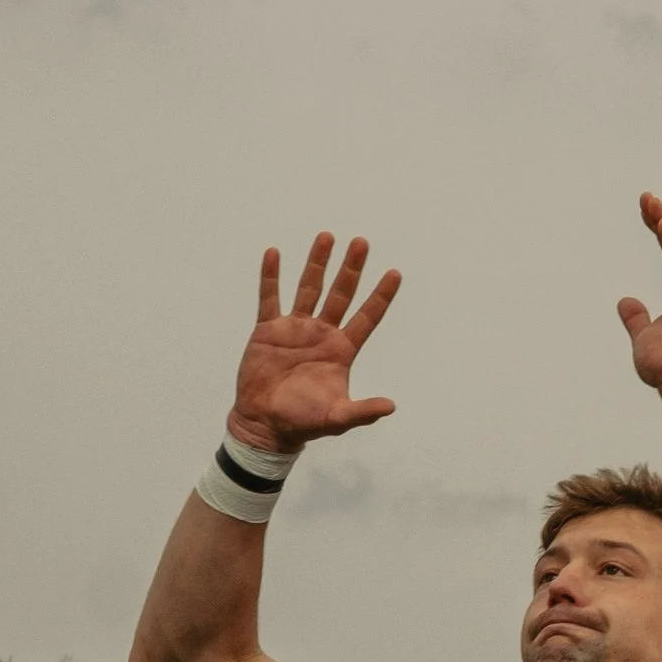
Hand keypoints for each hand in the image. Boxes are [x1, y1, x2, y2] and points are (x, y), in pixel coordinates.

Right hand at [230, 235, 401, 456]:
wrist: (265, 424)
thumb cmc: (303, 423)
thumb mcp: (337, 418)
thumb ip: (363, 412)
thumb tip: (391, 407)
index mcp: (341, 350)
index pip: (367, 317)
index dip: (381, 296)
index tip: (395, 273)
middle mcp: (321, 334)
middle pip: (341, 294)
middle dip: (351, 269)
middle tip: (362, 242)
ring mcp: (295, 328)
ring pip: (309, 288)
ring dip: (317, 263)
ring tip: (327, 236)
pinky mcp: (268, 330)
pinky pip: (269, 298)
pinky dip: (271, 277)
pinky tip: (274, 254)